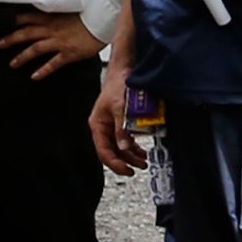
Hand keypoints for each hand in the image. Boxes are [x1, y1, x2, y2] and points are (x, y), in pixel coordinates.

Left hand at [0, 11, 105, 80]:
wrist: (101, 21)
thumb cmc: (88, 14)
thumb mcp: (69, 10)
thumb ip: (57, 14)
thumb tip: (49, 15)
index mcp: (52, 17)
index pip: (29, 17)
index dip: (15, 20)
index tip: (4, 22)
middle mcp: (52, 29)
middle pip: (27, 33)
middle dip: (12, 39)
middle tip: (0, 44)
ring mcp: (59, 42)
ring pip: (35, 49)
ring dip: (22, 56)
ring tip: (12, 63)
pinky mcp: (68, 53)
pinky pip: (52, 63)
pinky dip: (43, 70)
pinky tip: (34, 76)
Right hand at [89, 60, 147, 174]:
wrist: (125, 71)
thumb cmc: (117, 85)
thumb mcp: (120, 108)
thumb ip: (121, 128)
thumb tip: (124, 147)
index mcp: (97, 125)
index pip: (103, 151)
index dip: (115, 163)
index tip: (127, 170)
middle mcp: (103, 127)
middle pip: (112, 151)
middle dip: (125, 161)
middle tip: (138, 168)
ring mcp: (112, 125)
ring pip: (120, 147)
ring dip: (131, 156)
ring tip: (143, 161)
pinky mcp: (121, 122)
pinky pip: (126, 139)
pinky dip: (134, 146)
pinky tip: (142, 150)